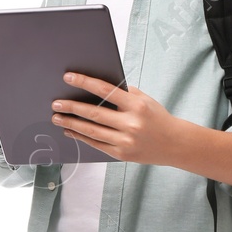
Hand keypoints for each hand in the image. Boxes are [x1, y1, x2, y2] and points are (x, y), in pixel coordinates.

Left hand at [53, 73, 186, 165]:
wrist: (176, 144)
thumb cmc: (158, 118)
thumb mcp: (145, 101)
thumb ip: (124, 94)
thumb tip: (95, 87)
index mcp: (137, 106)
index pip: (105, 90)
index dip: (84, 82)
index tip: (68, 77)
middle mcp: (131, 124)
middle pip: (94, 113)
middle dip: (71, 107)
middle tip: (55, 103)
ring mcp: (126, 141)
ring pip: (92, 131)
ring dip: (71, 123)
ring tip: (57, 117)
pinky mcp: (122, 154)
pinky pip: (97, 144)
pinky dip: (81, 137)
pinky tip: (70, 131)